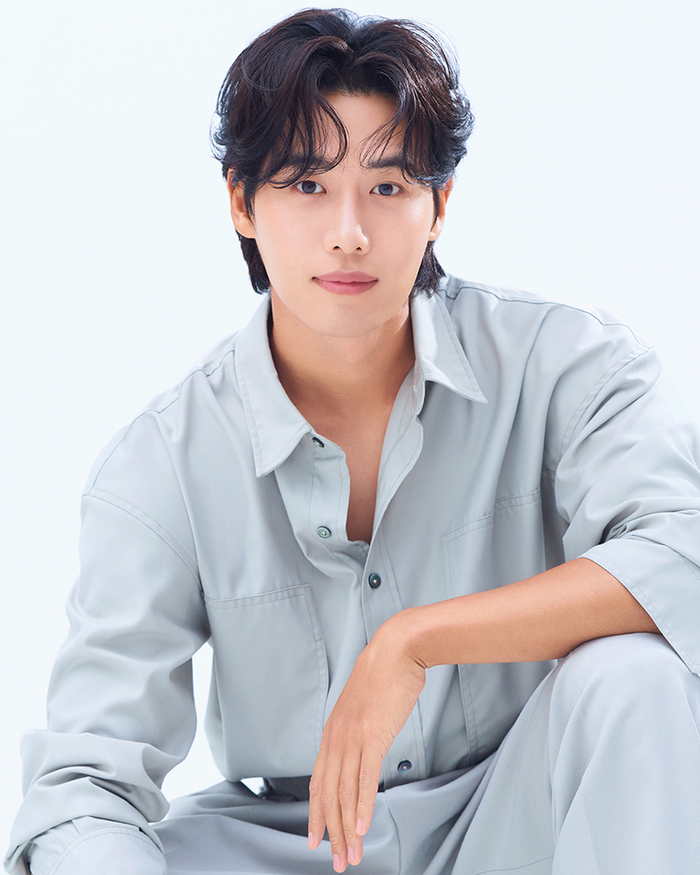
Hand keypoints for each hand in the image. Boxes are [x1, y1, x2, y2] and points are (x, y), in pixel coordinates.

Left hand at [307, 615, 425, 870]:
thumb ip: (358, 730)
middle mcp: (336, 737)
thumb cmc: (385, 676)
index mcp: (332, 732)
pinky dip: (363, 806)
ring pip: (345, 793)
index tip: (317, 838)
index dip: (316, 813)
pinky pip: (365, 778)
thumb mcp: (364, 707)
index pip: (318, 782)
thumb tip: (363, 749)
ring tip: (353, 855)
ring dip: (348, 828)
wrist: (397, 649)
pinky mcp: (372, 735)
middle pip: (328, 794)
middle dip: (331, 832)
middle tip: (337, 861)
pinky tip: (364, 828)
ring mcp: (353, 737)